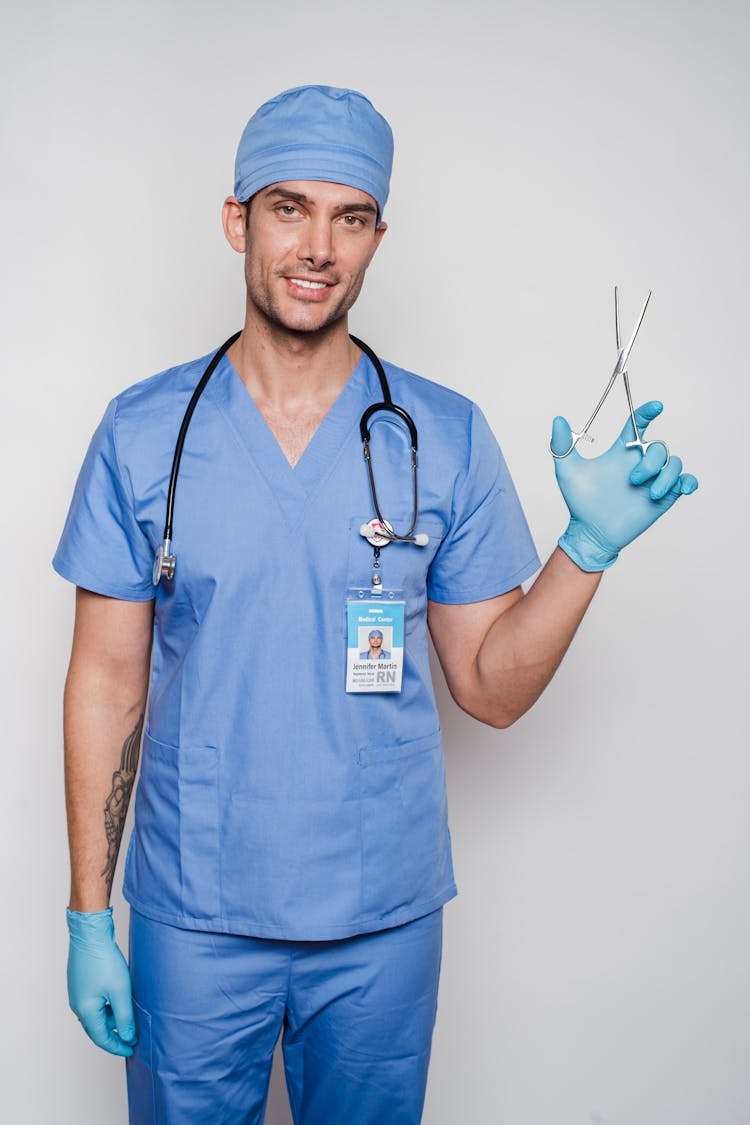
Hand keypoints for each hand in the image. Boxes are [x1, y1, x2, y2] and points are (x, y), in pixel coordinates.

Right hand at [67, 907, 135, 1056]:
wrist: (90, 934)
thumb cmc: (104, 960)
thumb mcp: (120, 991)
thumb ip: (124, 1017)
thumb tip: (127, 1037)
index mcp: (86, 1011)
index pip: (101, 1038)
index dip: (117, 1046)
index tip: (131, 1050)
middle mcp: (78, 1005)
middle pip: (97, 1028)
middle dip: (114, 1035)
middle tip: (131, 1038)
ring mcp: (78, 993)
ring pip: (97, 1015)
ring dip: (112, 1019)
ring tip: (130, 1017)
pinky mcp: (82, 983)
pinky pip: (95, 1003)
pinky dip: (108, 1007)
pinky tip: (121, 1000)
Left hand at [552, 401, 697, 571]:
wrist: (592, 532)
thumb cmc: (580, 502)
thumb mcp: (568, 471)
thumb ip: (562, 445)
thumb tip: (558, 419)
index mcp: (622, 452)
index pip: (638, 424)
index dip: (647, 412)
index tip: (656, 407)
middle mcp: (640, 462)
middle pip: (659, 447)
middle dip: (650, 462)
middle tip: (633, 481)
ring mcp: (654, 479)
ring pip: (674, 463)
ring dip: (665, 476)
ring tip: (650, 493)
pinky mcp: (664, 496)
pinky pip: (686, 481)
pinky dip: (688, 482)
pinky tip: (682, 489)